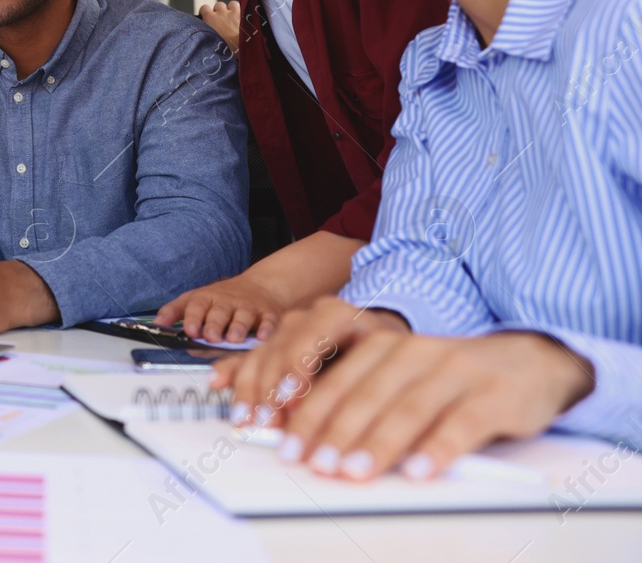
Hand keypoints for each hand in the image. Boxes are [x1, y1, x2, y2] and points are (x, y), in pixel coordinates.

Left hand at [155, 272, 288, 343]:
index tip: (189, 330)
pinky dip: (267, 329)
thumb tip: (158, 326)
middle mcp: (227, 302)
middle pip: (219, 312)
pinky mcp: (268, 313)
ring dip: (238, 327)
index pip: (196, 306)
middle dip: (214, 324)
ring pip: (243, 316)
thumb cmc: (222, 300)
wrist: (260, 286)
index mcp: (206, 299)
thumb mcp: (196, 300)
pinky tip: (264, 337)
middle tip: (210, 336)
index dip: (192, 318)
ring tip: (233, 338)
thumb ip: (176, 313)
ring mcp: (248, 307)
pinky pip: (268, 321)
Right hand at [199, 0, 241, 53]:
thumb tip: (205, 35)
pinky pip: (241, 7)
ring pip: (231, 4)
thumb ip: (206, 34)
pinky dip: (241, 11)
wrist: (241, 47)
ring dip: (231, 9)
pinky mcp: (244, 14)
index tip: (207, 17)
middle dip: (220, 11)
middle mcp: (220, 12)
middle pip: (218, 5)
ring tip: (233, 18)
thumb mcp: (209, 42)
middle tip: (222, 20)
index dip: (206, 12)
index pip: (204, 8)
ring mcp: (233, 12)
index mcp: (210, 18)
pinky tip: (242, 17)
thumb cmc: (225, 48)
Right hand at [210, 295, 408, 426]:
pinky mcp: (274, 345)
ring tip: (248, 419)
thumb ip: (348, 392)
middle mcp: (309, 316)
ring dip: (251, 390)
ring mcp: (288, 329)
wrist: (378, 344)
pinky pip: (249, 357)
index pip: (314, 332)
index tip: (292, 398)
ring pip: (262, 354)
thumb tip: (322, 424)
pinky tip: (217, 383)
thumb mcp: (381, 371)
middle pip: (281, 346)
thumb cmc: (386, 362)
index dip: (299, 366)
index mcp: (340, 314)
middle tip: (269, 420)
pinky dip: (233, 374)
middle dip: (272, 388)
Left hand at [236, 327, 592, 480]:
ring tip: (354, 472)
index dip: (310, 413)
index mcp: (384, 345)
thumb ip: (363, 397)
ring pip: (410, 408)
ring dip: (379, 443)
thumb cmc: (451, 377)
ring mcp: (457, 370)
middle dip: (337, 431)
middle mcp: (416, 352)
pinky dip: (437, 448)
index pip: (338, 380)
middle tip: (316, 464)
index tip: (288, 444)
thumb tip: (313, 440)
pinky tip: (419, 471)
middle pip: (368, 394)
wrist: (529, 361)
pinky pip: (462, 423)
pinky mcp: (494, 395)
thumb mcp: (402, 376)